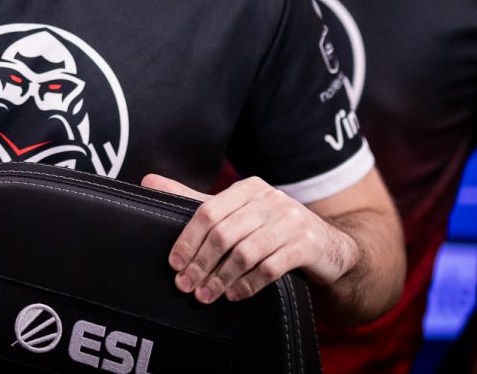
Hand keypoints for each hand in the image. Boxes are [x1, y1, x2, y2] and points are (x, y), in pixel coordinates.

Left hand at [143, 173, 359, 303]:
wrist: (328, 247)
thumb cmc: (272, 230)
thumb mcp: (236, 213)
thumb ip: (194, 201)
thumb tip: (148, 180)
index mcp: (248, 188)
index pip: (207, 212)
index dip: (187, 240)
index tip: (174, 265)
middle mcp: (270, 199)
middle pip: (224, 233)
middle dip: (201, 264)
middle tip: (186, 287)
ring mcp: (292, 220)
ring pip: (245, 252)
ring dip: (221, 278)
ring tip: (206, 296)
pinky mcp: (308, 244)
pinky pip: (270, 267)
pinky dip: (248, 284)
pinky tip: (234, 294)